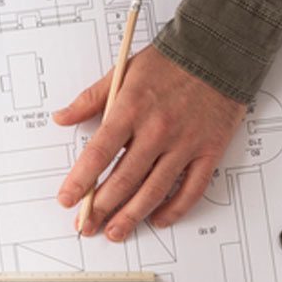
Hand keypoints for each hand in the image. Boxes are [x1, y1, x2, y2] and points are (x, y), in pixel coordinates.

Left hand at [54, 46, 246, 240]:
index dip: (80, 181)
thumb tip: (61, 117)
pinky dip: (174, 210)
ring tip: (115, 232)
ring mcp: (185, 144)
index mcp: (132, 109)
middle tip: (86, 226)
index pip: (99, 153)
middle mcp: (157, 130)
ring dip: (131, 217)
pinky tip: (158, 219)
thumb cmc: (170, 61)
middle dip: (101, 208)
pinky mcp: (209, 151)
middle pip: (123, 180)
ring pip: (153, 191)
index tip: (67, 200)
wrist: (220, 49)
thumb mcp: (123, 71)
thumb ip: (90, 99)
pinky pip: (191, 190)